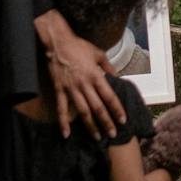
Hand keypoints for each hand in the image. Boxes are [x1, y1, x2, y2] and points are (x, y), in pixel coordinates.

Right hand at [35, 8, 123, 139]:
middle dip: (106, 122)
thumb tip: (117, 77)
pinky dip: (63, 122)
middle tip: (112, 134)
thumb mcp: (98, 53)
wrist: (58, 43)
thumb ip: (108, 66)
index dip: (117, 109)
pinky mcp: (60, 90)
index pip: (109, 96)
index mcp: (96, 75)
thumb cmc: (79, 47)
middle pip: (98, 108)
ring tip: (97, 137)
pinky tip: (66, 134)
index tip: (123, 120)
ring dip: (90, 126)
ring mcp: (71, 89)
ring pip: (83, 111)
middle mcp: (85, 84)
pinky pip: (61, 109)